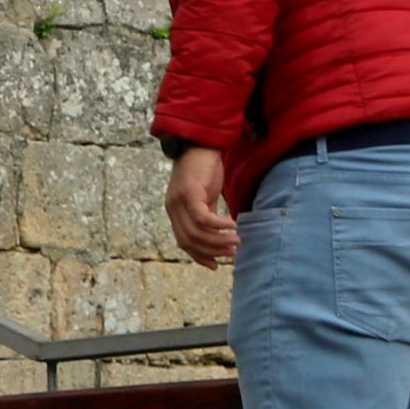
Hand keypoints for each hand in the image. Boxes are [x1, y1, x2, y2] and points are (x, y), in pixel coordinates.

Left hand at [166, 146, 238, 267]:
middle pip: (189, 241)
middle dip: (212, 251)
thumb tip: (219, 236)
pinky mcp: (189, 193)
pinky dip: (219, 226)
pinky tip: (233, 225)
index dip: (199, 256)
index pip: (183, 242)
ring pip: (197, 232)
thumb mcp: (205, 197)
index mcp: (175, 212)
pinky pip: (203, 218)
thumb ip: (207, 215)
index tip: (214, 265)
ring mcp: (179, 201)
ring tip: (236, 241)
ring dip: (218, 241)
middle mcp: (173, 208)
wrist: (201, 143)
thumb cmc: (205, 169)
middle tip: (231, 252)